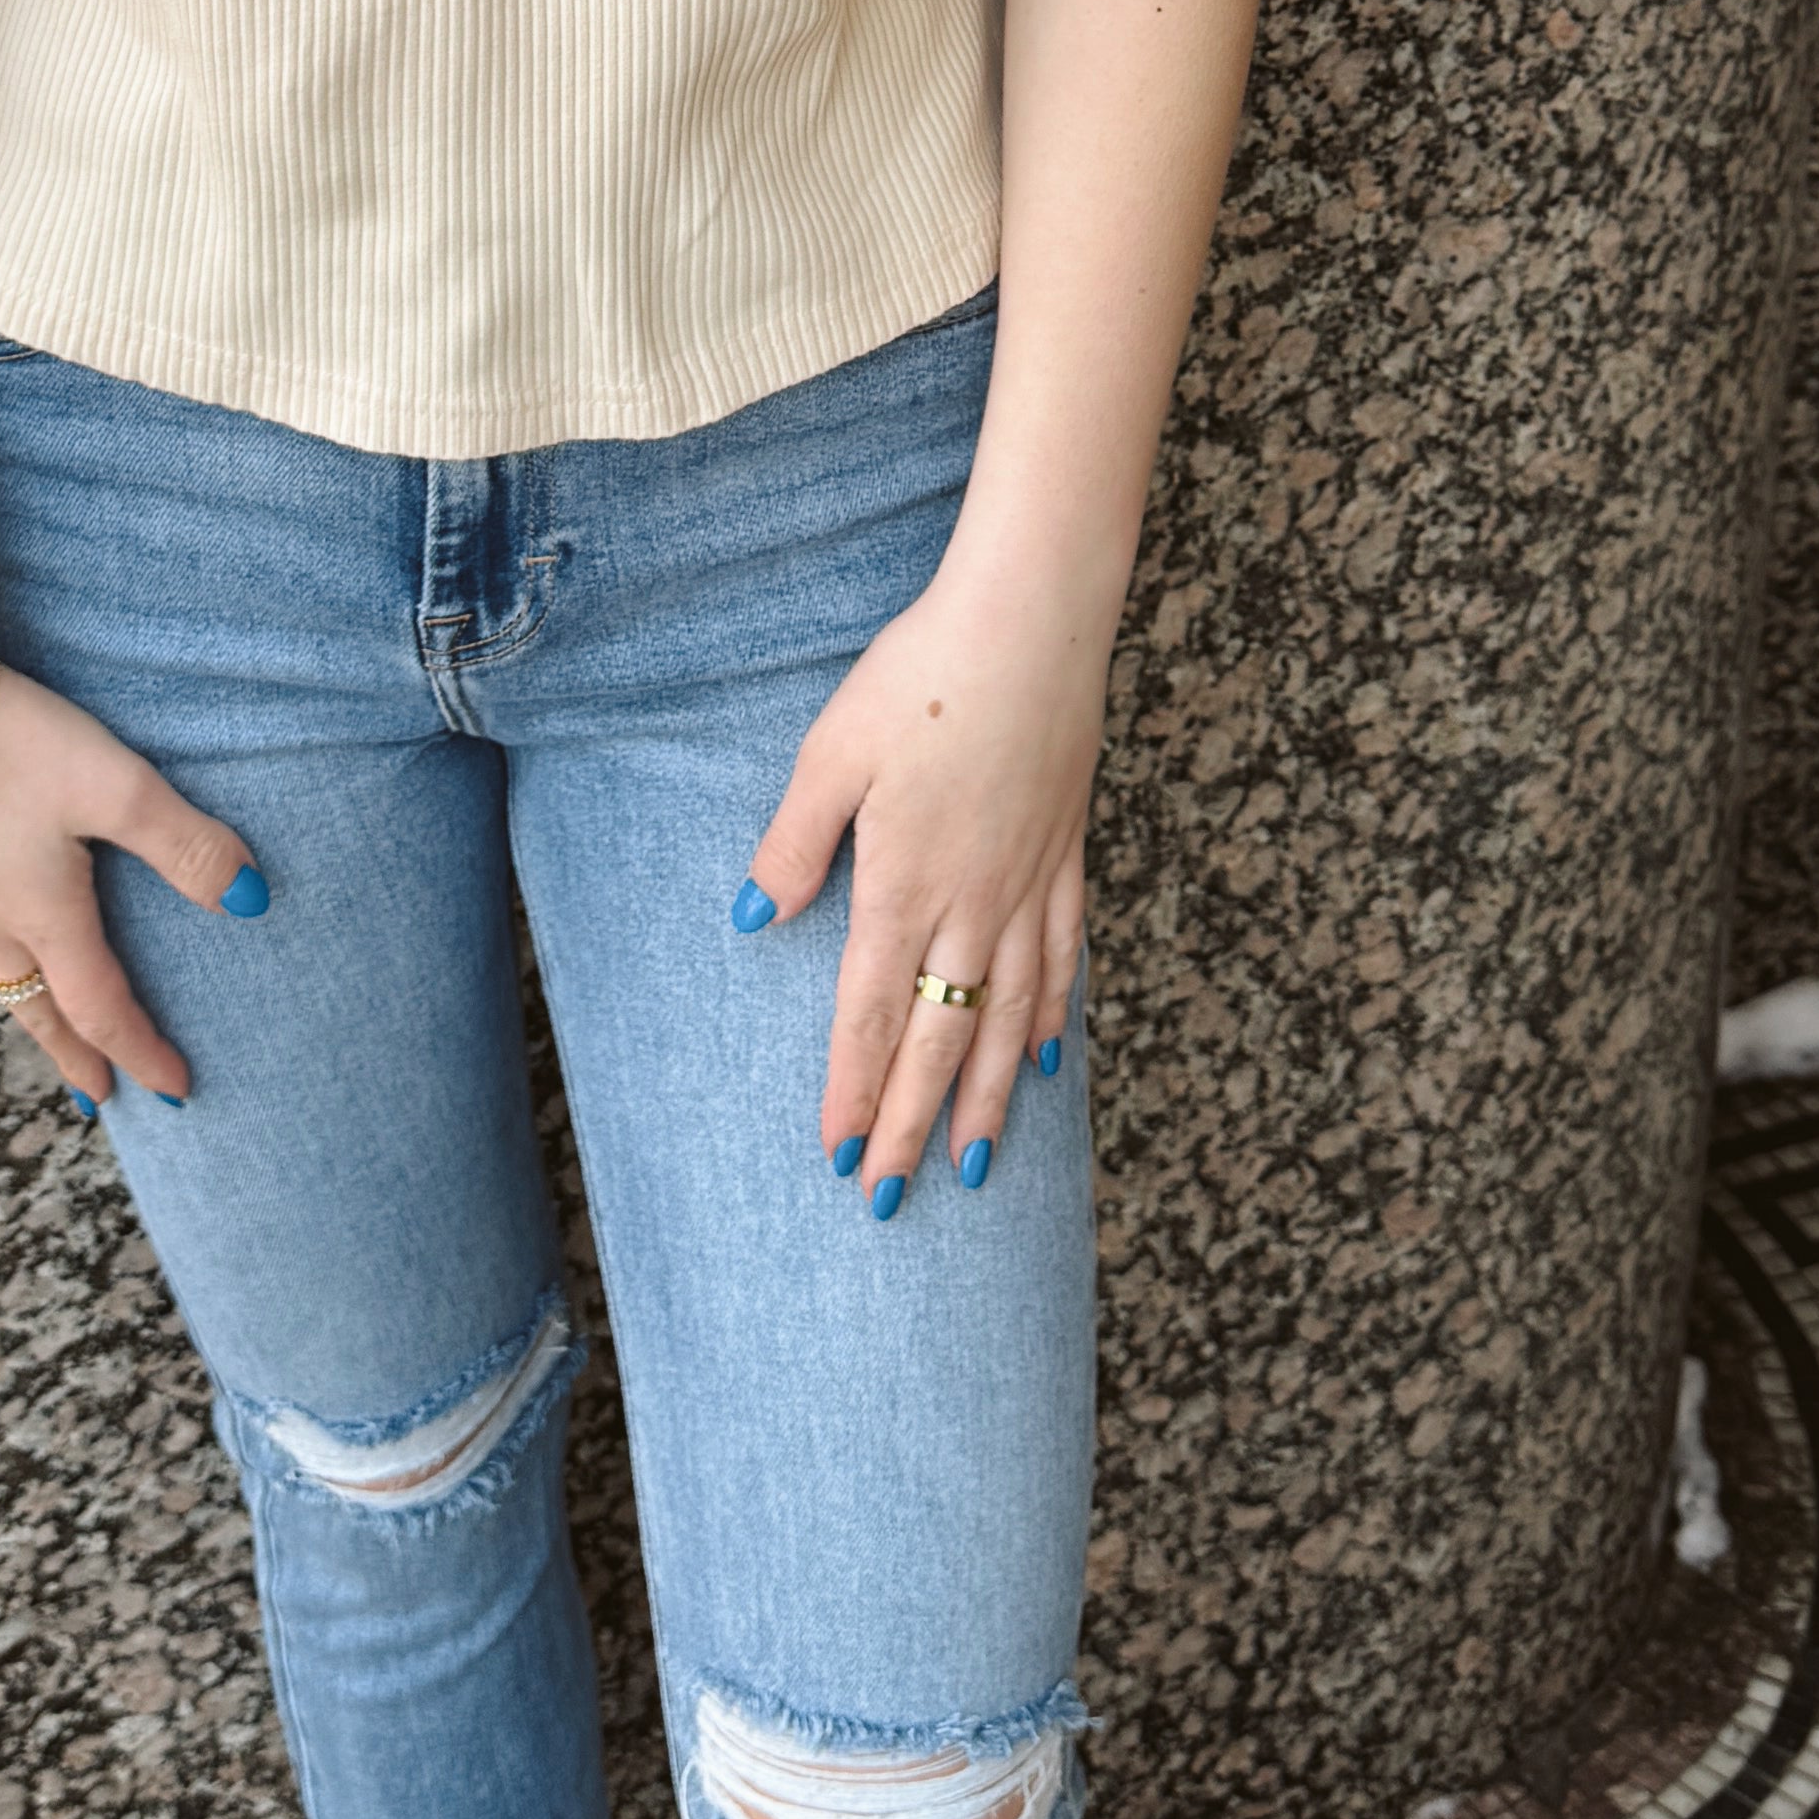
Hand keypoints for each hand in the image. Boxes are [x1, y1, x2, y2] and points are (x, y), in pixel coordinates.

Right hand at [0, 664, 255, 1107]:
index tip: (176, 1091)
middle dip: (74, 1058)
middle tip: (99, 1100)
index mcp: (44, 916)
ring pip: (0, 980)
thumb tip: (250, 903)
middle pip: (39, 1012)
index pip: (102, 1009)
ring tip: (50, 1033)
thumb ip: (184, 844)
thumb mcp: (114, 788)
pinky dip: (1, 971)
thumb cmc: (11, 742)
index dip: (141, 1052)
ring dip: (33, 1018)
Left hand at [735, 549, 1105, 1198]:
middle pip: (942, 1038)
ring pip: (1010, 1018)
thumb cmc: (922, 676)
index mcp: (906, 882)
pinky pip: (1062, 961)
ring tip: (975, 1167)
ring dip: (988, 1099)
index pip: (873, 1014)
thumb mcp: (834, 751)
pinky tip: (1045, 1063)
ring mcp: (1029, 884)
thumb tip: (752, 919)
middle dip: (914, 1126)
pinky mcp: (1066, 855)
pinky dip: (1052, 1021)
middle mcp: (975, 902)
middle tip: (891, 1200)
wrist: (1033, 618)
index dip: (857, 1092)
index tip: (838, 1156)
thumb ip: (794, 842)